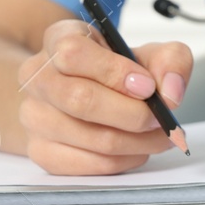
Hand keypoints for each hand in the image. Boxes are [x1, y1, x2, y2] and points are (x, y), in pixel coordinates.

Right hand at [15, 20, 193, 175]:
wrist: (88, 92)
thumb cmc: (118, 71)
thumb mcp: (149, 53)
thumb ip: (170, 61)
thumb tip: (170, 91)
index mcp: (59, 39)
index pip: (73, 54)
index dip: (115, 72)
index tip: (147, 87)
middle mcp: (37, 77)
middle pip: (80, 100)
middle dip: (133, 114)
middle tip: (161, 118)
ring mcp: (34, 116)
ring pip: (91, 139)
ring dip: (138, 142)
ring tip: (158, 135)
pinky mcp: (41, 151)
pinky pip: (89, 165)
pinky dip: (124, 160)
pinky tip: (136, 148)